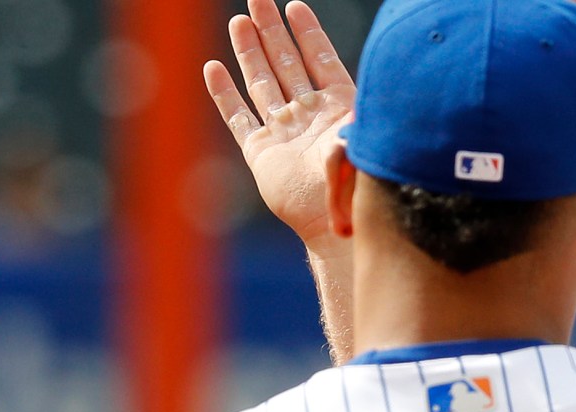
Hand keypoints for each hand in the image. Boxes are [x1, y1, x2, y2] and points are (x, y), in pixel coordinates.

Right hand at [205, 0, 356, 247]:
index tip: (295, 5)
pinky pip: (238, 118)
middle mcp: (308, 116)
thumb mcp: (362, 141)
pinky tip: (213, 69)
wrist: (333, 224)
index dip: (307, 33)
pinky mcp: (259, 153)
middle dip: (272, 30)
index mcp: (338, 108)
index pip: (320, 60)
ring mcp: (282, 132)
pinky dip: (225, 95)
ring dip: (250, 52)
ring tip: (240, 21)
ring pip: (261, 82)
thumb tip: (351, 102)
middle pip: (286, 63)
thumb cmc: (356, 186)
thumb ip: (355, 117)